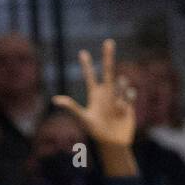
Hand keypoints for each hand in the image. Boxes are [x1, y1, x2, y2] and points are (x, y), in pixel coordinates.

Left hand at [52, 39, 136, 153]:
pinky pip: (130, 93)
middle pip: (108, 70)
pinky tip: (123, 107)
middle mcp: (106, 93)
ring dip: (119, 87)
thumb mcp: (83, 118)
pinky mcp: (128, 103)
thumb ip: (71, 107)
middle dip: (108, 56)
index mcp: (94, 95)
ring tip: (116, 104)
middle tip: (108, 42)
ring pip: (120, 82)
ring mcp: (117, 97)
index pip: (90, 76)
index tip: (82, 53)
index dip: (86, 65)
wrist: (113, 142)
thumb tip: (54, 99)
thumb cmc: (96, 132)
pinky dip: (127, 97)